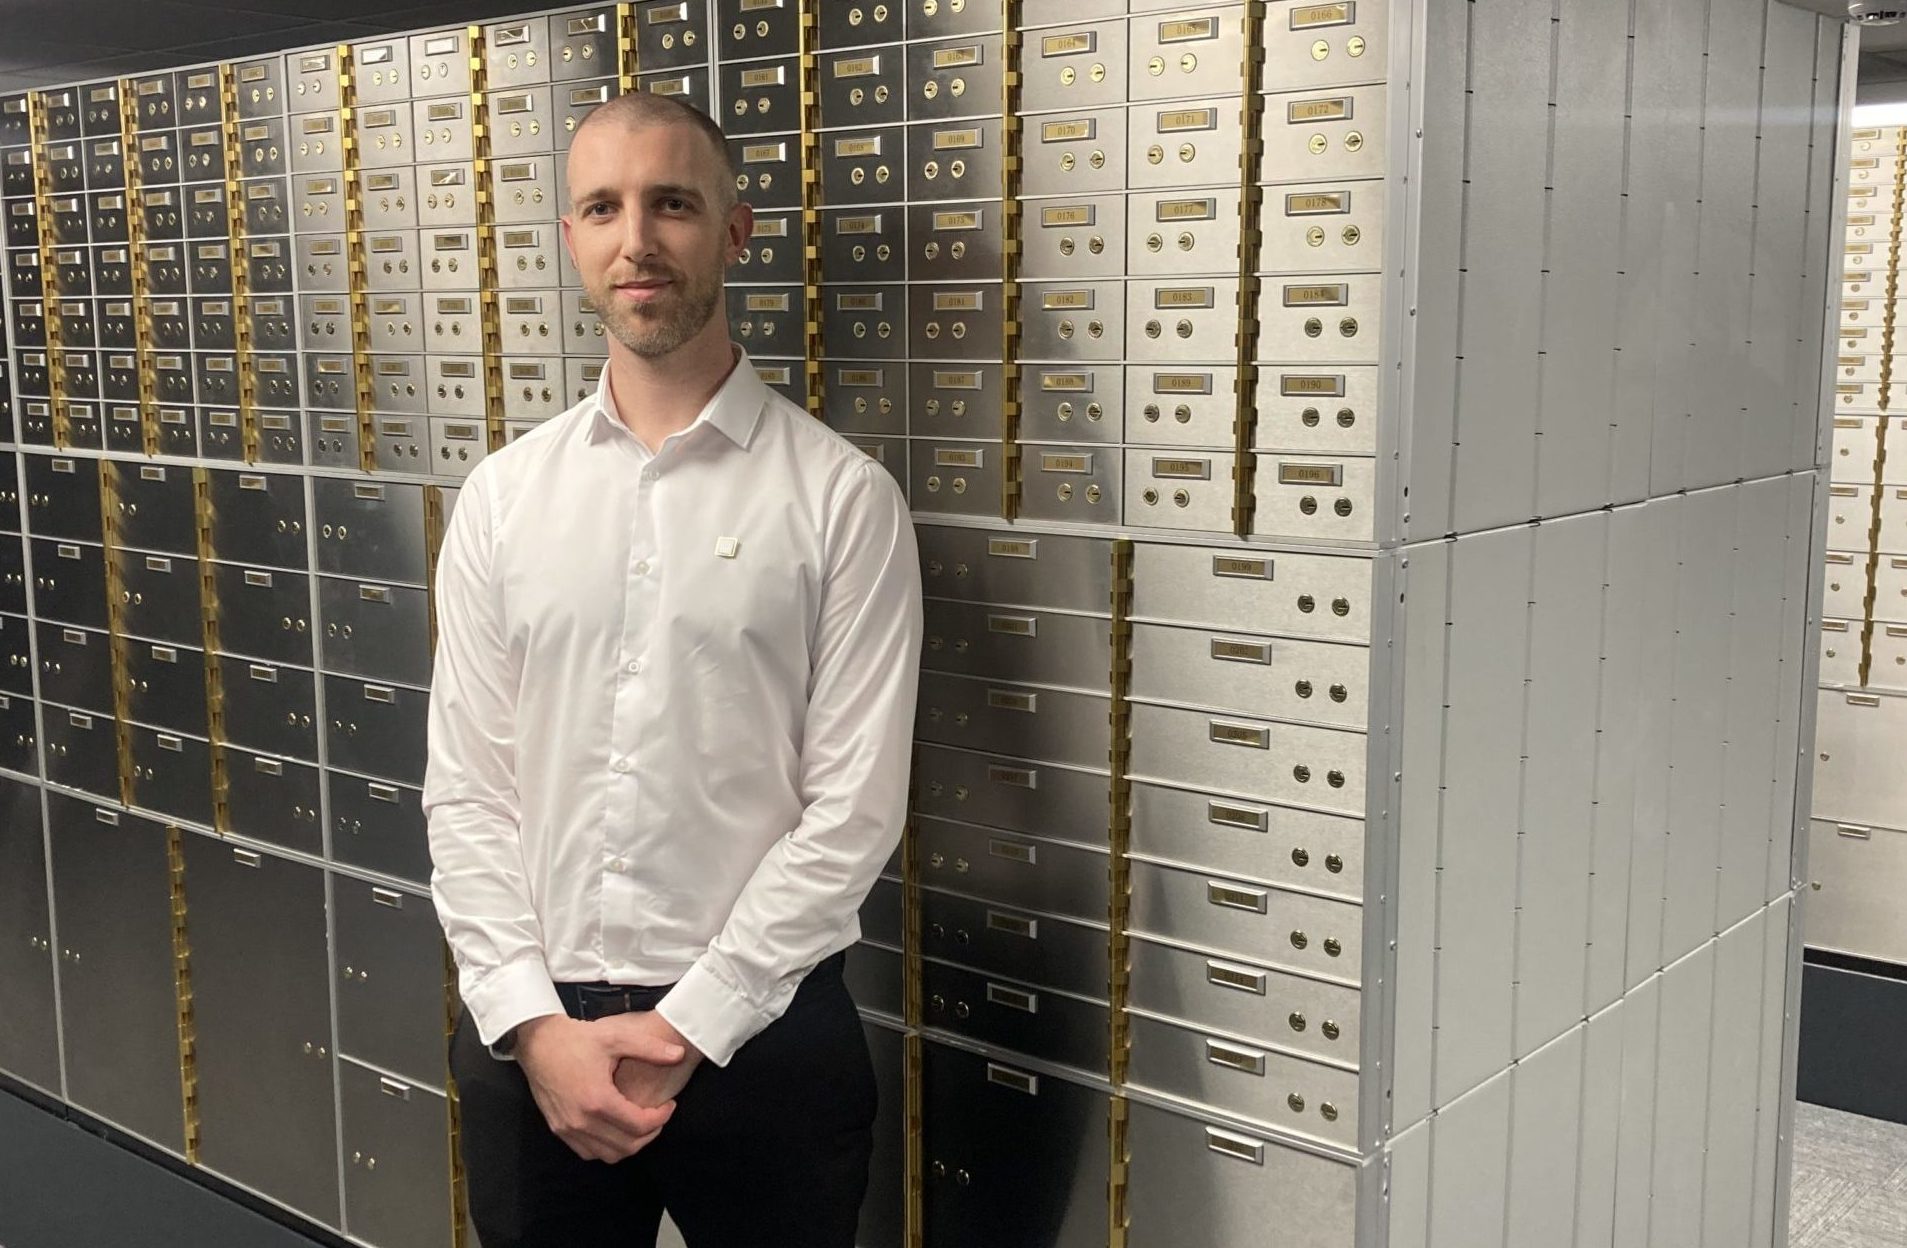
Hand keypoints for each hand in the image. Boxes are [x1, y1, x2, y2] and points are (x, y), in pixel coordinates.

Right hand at [514, 1013, 685, 1161]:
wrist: (538, 1042)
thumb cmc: (577, 1038)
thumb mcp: (616, 1036)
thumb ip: (650, 1048)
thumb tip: (679, 1053)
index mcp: (598, 1100)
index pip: (639, 1126)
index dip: (661, 1118)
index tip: (669, 1105)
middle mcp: (581, 1121)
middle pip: (626, 1146)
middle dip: (650, 1134)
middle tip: (658, 1116)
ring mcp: (567, 1129)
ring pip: (608, 1155)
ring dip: (629, 1144)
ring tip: (640, 1123)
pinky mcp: (558, 1129)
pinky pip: (588, 1152)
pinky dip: (607, 1147)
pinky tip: (616, 1128)